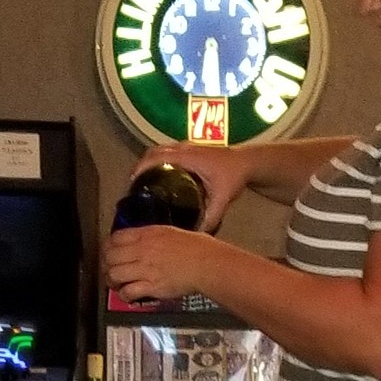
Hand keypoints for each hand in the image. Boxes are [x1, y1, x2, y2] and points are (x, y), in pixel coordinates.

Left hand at [103, 224, 219, 305]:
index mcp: (146, 235)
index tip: (109, 254)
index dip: (107, 247)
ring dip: (112, 281)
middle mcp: (142, 250)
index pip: (115, 238)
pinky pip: (128, 291)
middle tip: (110, 271)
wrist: (207, 263)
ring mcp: (145, 269)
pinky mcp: (151, 286)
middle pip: (110, 256)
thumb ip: (152, 236)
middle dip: (106, 265)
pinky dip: (124, 295)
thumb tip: (143, 240)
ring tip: (117, 285)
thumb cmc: (196, 247)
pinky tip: (128, 296)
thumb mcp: (169, 232)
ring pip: (114, 274)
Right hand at [129, 142, 253, 229]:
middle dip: (139, 167)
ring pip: (158, 151)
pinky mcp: (189, 150)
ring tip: (141, 183)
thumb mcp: (222, 199)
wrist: (248, 162)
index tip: (132, 182)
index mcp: (188, 157)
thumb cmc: (235, 176)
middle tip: (133, 186)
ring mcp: (186, 147)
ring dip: (147, 163)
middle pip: (153, 152)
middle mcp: (184, 148)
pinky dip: (157, 161)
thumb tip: (198, 234)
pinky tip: (156, 177)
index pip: (157, 157)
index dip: (142, 168)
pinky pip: (166, 152)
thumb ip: (211, 217)